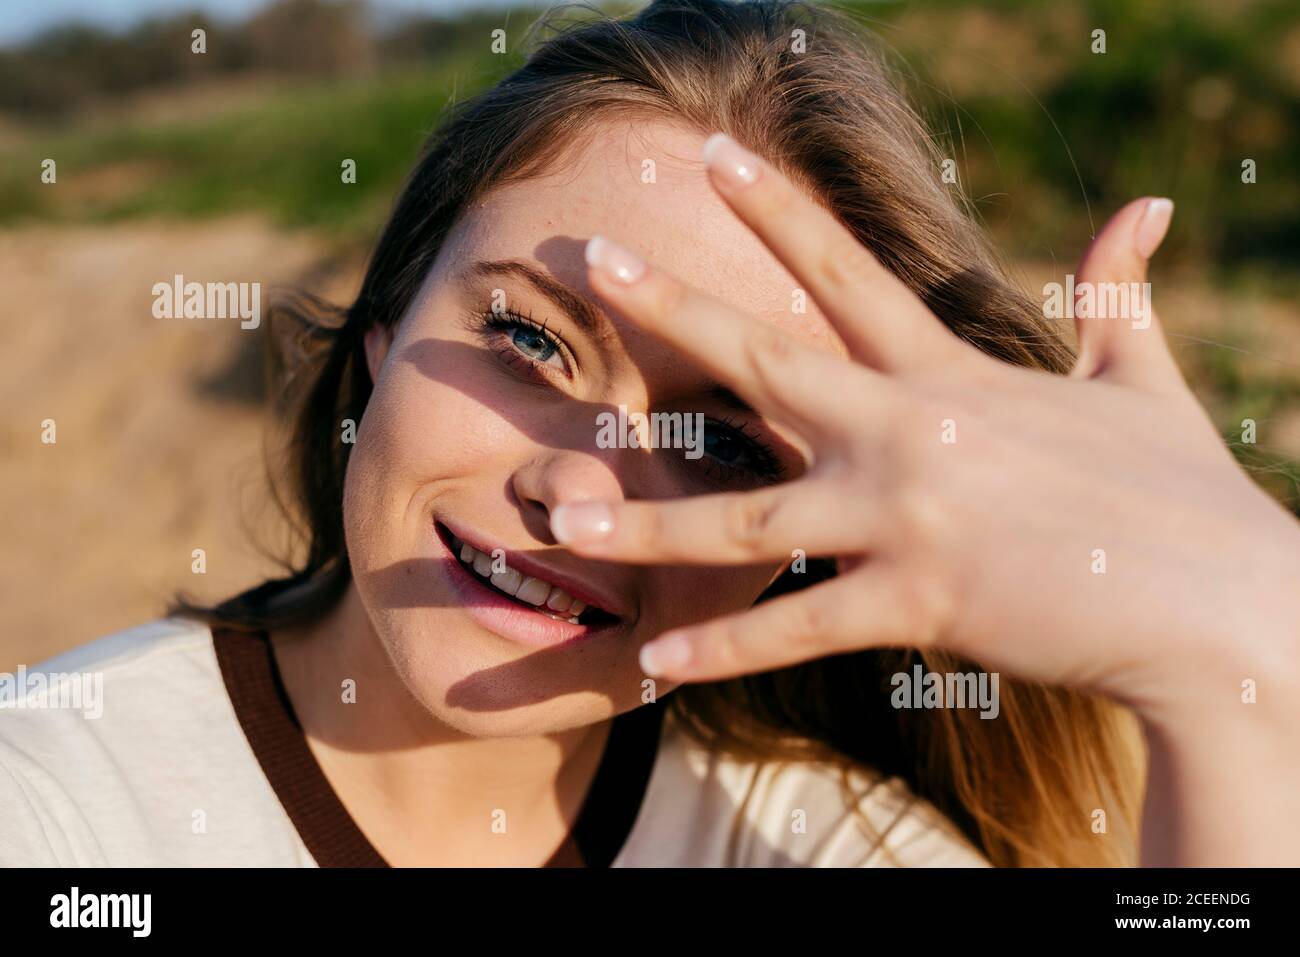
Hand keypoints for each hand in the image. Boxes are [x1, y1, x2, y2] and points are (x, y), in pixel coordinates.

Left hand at [553, 133, 1299, 728]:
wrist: (1222, 604)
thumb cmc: (1179, 492)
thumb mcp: (1141, 378)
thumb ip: (1119, 294)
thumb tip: (1152, 211)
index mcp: (951, 375)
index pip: (848, 273)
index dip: (777, 210)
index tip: (712, 158)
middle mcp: (909, 431)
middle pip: (763, 361)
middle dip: (669, 307)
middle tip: (587, 260)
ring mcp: (906, 517)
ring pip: (743, 517)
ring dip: (644, 517)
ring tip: (556, 509)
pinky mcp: (918, 603)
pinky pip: (798, 630)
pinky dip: (726, 650)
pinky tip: (657, 663)